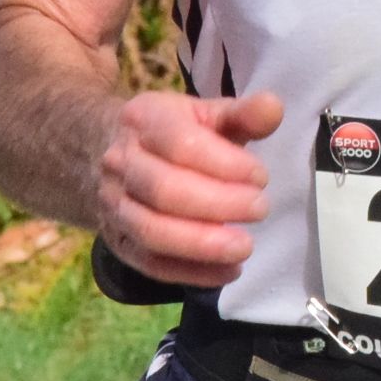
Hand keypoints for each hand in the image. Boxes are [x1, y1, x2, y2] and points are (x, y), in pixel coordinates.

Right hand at [95, 90, 282, 287]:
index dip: (224, 164)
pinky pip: (150, 264)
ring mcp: (113, 205)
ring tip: (244, 247)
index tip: (261, 177)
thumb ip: (242, 113)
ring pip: (152, 231)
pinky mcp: (117, 241)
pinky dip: (192, 273)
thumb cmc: (171, 132)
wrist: (106, 150)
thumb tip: (273, 108)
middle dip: (218, 204)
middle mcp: (119, 162)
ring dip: (203, 244)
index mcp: (143, 120)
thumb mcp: (205, 114)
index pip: (180, 144)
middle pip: (164, 190)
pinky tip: (228, 271)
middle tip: (260, 209)